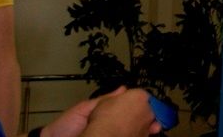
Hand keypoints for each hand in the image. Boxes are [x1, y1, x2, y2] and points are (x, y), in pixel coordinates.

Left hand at [41, 87, 159, 136]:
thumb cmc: (65, 126)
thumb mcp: (85, 109)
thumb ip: (105, 100)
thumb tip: (124, 89)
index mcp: (107, 117)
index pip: (128, 112)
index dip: (142, 111)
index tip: (153, 110)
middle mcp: (110, 128)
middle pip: (134, 125)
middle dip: (148, 123)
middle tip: (158, 123)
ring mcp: (111, 135)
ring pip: (131, 134)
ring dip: (143, 132)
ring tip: (154, 130)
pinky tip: (143, 136)